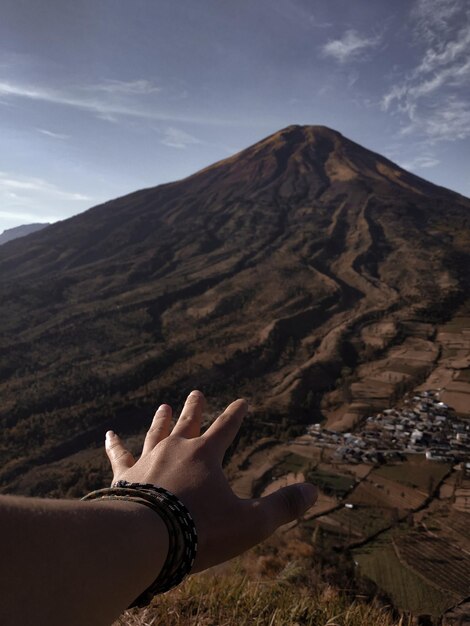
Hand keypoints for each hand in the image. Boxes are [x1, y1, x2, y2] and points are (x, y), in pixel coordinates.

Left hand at [105, 390, 316, 571]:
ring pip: (157, 433)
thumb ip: (283, 506)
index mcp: (206, 454)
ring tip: (163, 406)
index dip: (236, 414)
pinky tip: (108, 435)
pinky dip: (114, 445)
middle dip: (195, 408)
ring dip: (162, 419)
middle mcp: (176, 449)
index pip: (227, 427)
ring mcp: (148, 460)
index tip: (242, 401)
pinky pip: (119, 456)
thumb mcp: (252, 522)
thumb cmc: (201, 530)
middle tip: (197, 393)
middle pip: (188, 422)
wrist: (146, 539)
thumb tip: (314, 491)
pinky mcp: (125, 477)